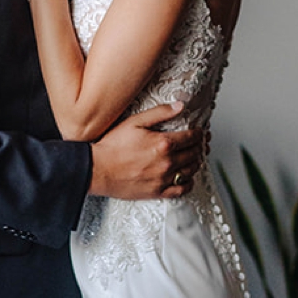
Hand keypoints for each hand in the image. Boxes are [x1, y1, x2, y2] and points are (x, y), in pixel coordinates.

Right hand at [89, 105, 205, 200]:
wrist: (98, 170)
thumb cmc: (112, 146)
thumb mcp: (135, 121)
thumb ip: (159, 113)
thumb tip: (180, 106)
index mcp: (163, 143)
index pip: (192, 137)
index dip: (199, 133)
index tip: (199, 132)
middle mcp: (167, 162)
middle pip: (194, 154)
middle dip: (199, 146)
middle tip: (199, 143)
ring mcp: (163, 179)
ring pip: (191, 171)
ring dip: (196, 163)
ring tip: (194, 157)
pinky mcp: (158, 192)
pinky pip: (182, 189)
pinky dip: (188, 183)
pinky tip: (187, 177)